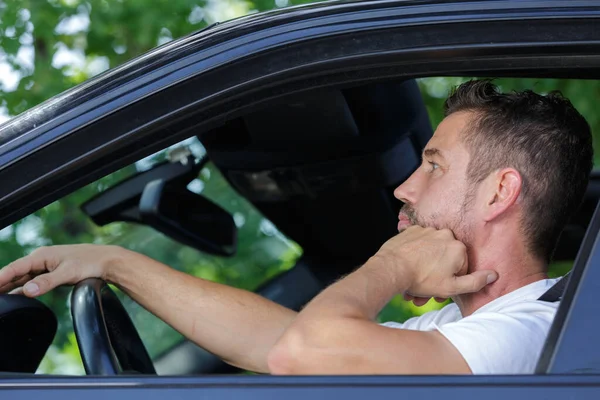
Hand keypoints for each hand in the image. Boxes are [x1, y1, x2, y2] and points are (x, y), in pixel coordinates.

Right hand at [0, 244, 125, 296]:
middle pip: (15, 273)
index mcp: (41, 256)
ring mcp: (46, 266)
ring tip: (0, 299)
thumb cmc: (89, 263)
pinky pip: (32, 281)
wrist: (106, 261)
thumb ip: (47, 282)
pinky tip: (15, 295)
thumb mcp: (68, 273)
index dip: (0, 278)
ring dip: (10, 286)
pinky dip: (23, 288)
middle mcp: (41, 259)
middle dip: (1, 283)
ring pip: (23, 278)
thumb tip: (28, 290)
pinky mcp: (52, 272)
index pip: (14, 268)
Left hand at [374, 226, 497, 298]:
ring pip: (431, 253)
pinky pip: (418, 244)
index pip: (460, 268)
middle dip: (436, 278)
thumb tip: (494, 274)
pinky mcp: (411, 230)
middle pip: (445, 259)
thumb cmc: (421, 279)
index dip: (450, 283)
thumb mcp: (451, 287)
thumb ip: (475, 281)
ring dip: (425, 268)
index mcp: (458, 247)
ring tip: (413, 284)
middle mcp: (445, 234)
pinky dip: (415, 255)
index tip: (439, 292)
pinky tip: (407, 268)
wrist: (391, 268)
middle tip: (424, 292)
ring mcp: (427, 230)